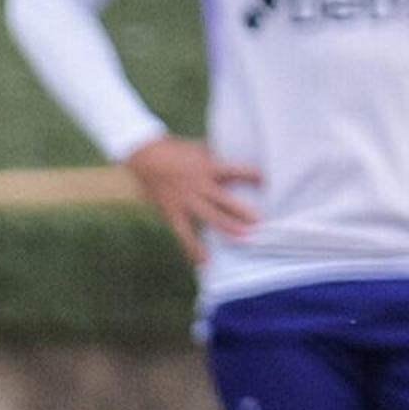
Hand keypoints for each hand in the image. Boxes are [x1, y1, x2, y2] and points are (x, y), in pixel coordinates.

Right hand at [124, 134, 261, 265]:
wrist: (143, 155)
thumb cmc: (173, 149)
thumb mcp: (197, 148)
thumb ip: (214, 158)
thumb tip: (234, 161)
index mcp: (207, 167)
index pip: (236, 170)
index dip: (252, 174)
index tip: (265, 181)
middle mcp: (198, 185)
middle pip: (225, 200)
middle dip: (243, 210)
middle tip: (259, 221)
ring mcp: (185, 200)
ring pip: (209, 217)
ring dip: (227, 227)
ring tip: (243, 238)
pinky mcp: (172, 211)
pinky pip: (183, 233)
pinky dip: (192, 248)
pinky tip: (203, 261)